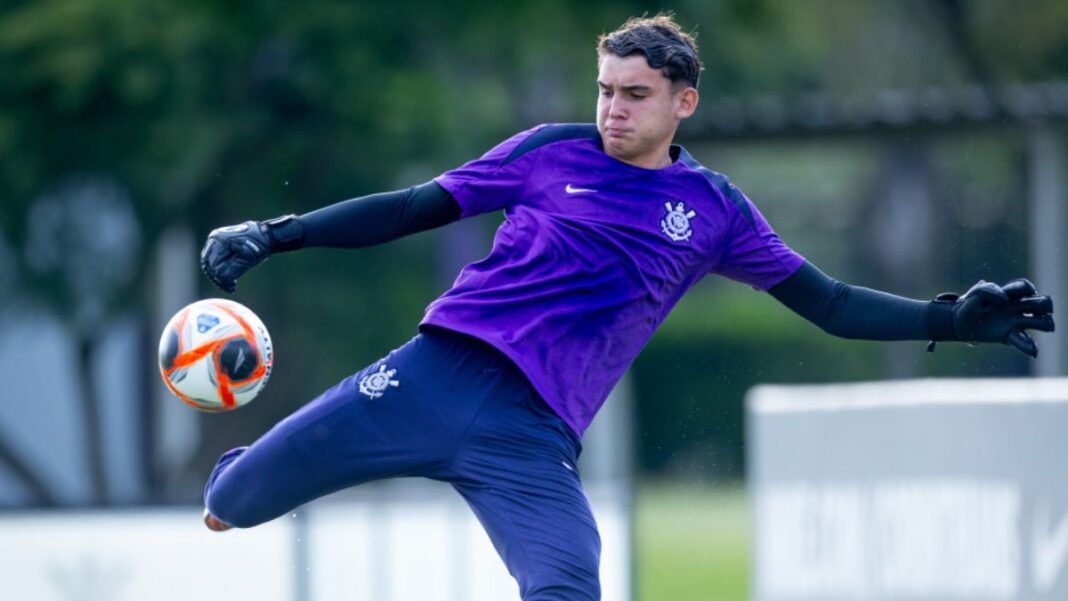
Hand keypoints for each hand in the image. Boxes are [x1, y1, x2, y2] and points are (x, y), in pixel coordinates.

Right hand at [200, 221, 272, 292]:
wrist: (266, 235)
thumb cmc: (259, 246)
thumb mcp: (246, 261)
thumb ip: (231, 270)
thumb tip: (219, 279)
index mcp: (219, 240)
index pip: (213, 264)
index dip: (221, 278)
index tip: (232, 288)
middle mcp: (214, 238)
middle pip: (208, 264)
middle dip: (219, 278)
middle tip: (231, 288)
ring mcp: (214, 240)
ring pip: (209, 263)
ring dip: (218, 275)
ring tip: (231, 286)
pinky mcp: (217, 243)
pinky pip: (213, 259)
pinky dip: (220, 269)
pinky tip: (230, 280)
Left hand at [933, 279, 1053, 357]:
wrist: (959, 323)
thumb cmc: (969, 304)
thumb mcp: (975, 293)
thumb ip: (988, 290)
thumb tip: (1004, 299)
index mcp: (1008, 294)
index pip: (1024, 287)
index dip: (1026, 288)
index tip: (1020, 293)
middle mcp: (1016, 308)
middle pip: (1040, 304)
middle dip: (1043, 305)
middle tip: (1037, 310)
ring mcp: (1015, 323)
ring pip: (1040, 323)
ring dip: (1044, 323)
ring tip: (1045, 325)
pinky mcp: (1009, 336)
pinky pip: (1023, 342)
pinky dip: (1029, 346)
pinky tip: (1033, 352)